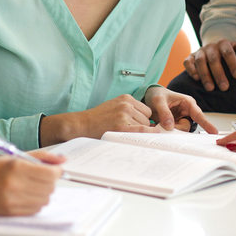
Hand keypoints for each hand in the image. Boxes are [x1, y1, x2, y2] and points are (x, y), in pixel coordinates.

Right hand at [0, 150, 64, 214]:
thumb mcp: (15, 157)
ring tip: (32, 186)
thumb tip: (62, 160)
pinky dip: (35, 202)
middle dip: (50, 181)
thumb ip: (41, 157)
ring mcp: (13, 200)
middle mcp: (16, 185)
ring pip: (44, 199)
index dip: (56, 171)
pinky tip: (26, 195)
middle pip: (49, 187)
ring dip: (43, 193)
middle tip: (42, 177)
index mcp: (17, 167)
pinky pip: (35, 209)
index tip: (55, 170)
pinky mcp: (11, 212)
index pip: (49, 173)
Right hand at [39, 94, 154, 145]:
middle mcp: (126, 105)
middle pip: (147, 118)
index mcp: (126, 98)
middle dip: (142, 126)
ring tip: (124, 134)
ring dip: (139, 132)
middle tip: (129, 131)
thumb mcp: (114, 106)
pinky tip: (153, 136)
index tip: (142, 126)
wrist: (82, 124)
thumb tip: (150, 123)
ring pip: (145, 126)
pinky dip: (148, 134)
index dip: (144, 120)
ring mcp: (124, 115)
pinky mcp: (122, 126)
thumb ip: (129, 110)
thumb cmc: (98, 118)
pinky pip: (142, 131)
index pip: (147, 110)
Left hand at [143, 85, 218, 133]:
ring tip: (160, 123)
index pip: (199, 114)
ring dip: (171, 130)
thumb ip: (164, 112)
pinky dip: (167, 131)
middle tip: (166, 126)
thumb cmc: (157, 95)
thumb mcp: (158, 101)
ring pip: (181, 131)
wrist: (149, 97)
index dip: (207, 124)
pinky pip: (174, 132)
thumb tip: (170, 126)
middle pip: (187, 126)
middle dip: (177, 128)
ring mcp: (181, 119)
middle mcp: (187, 112)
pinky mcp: (175, 124)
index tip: (214, 132)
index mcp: (188, 103)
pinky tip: (160, 126)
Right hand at [183, 39, 235, 90]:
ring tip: (210, 88)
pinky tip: (196, 79)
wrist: (215, 49)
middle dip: (219, 74)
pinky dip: (191, 70)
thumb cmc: (229, 53)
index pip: (228, 52)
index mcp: (223, 43)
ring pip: (200, 62)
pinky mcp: (190, 57)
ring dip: (205, 75)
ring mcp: (199, 51)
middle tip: (224, 87)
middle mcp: (210, 46)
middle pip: (214, 59)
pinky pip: (187, 62)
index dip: (232, 63)